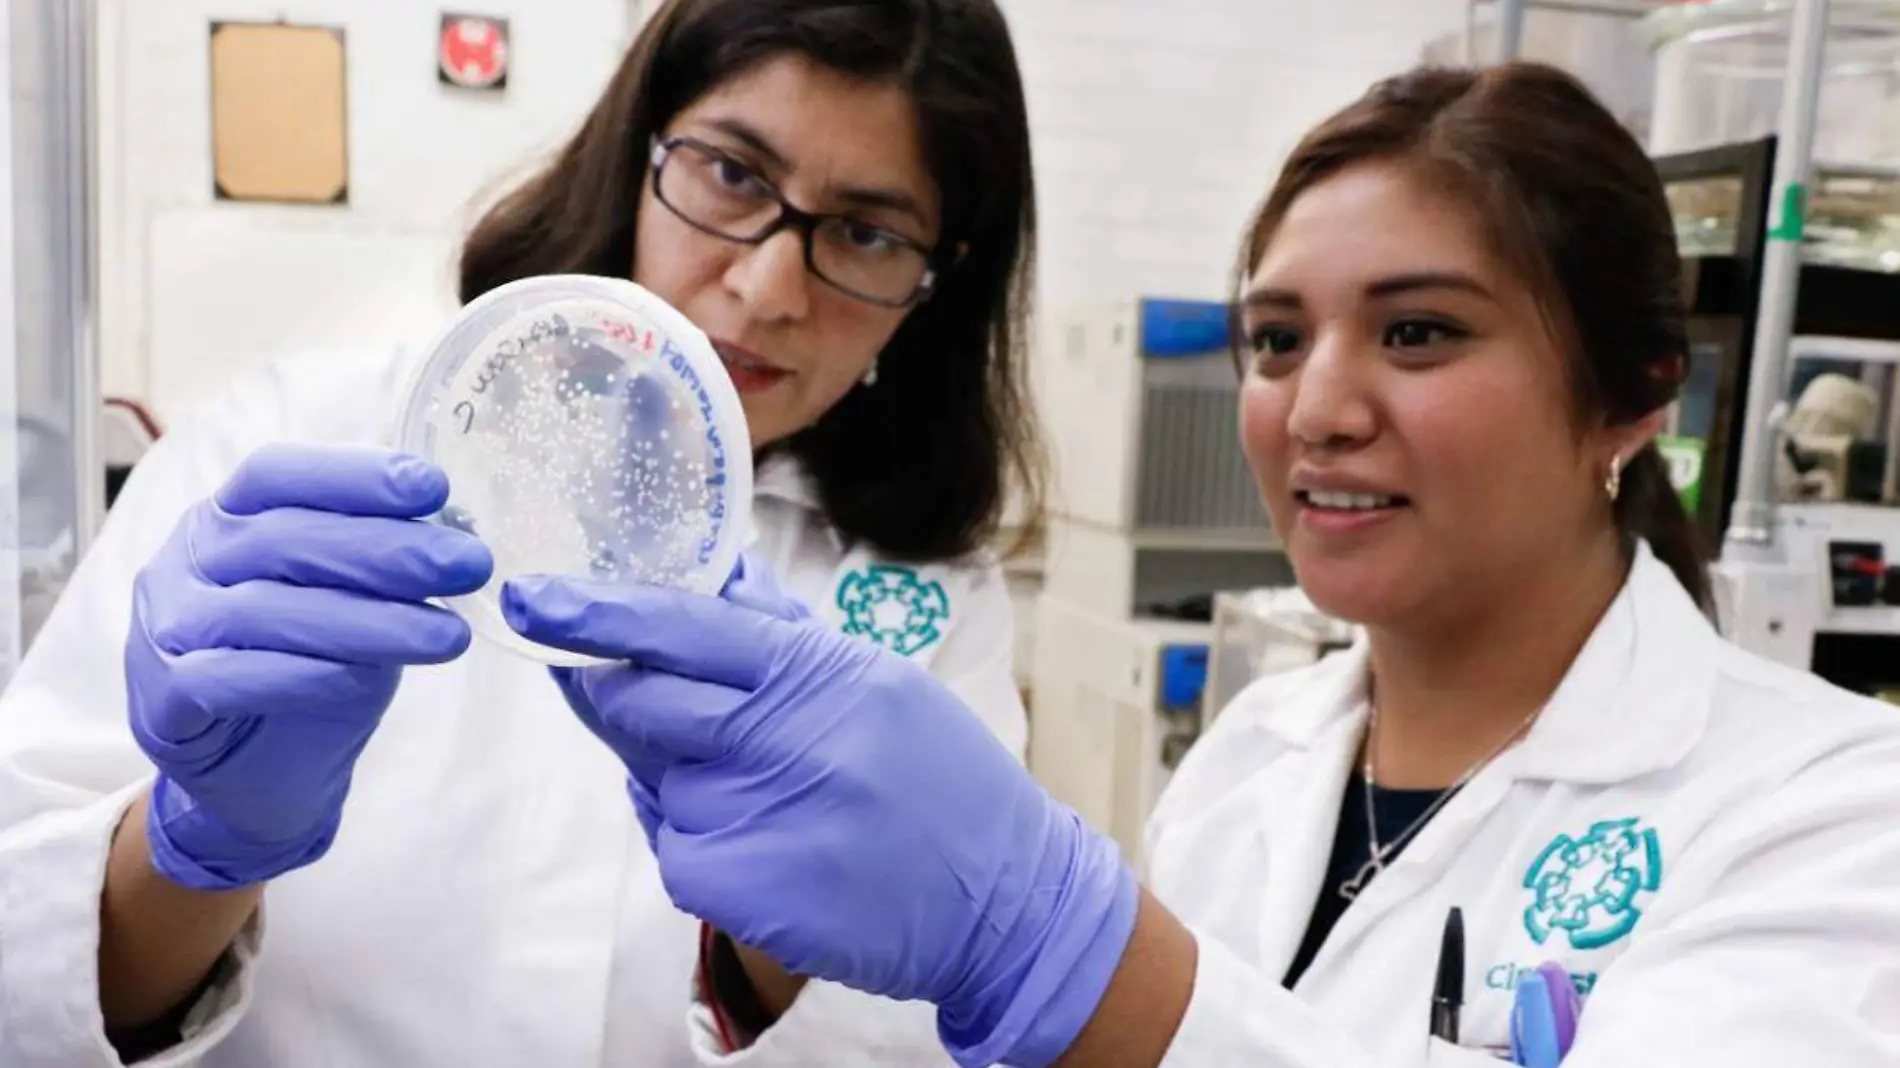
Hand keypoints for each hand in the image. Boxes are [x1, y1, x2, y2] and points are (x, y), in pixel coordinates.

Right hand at [127, 444, 491, 890]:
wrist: (256, 776)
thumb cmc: (308, 667)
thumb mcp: (355, 604)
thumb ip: (383, 567)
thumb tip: (455, 535)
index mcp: (224, 518)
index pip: (277, 475)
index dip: (354, 475)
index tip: (434, 489)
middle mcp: (186, 561)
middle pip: (283, 539)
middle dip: (389, 550)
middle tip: (468, 565)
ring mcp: (164, 628)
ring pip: (266, 611)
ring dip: (370, 621)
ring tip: (449, 635)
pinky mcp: (163, 700)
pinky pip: (232, 678)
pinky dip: (306, 675)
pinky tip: (365, 678)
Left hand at [502, 566, 1138, 1067]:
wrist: (1004, 900)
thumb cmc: (939, 782)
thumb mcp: (876, 683)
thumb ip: (784, 636)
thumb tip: (710, 575)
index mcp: (822, 672)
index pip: (686, 627)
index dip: (600, 612)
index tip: (532, 597)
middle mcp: (786, 739)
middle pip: (642, 700)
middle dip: (612, 691)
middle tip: (612, 683)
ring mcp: (755, 819)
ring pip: (655, 777)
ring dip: (679, 774)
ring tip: (764, 791)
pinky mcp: (735, 891)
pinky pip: (673, 844)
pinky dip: (699, 837)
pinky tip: (767, 842)